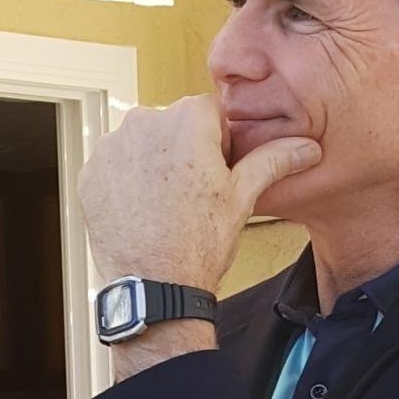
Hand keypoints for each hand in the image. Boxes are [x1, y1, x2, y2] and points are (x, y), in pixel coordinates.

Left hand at [77, 94, 320, 378]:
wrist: (153, 288)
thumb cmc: (198, 243)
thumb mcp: (243, 196)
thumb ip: (274, 160)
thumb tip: (307, 147)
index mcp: (186, 119)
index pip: (212, 111)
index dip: (222, 141)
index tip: (221, 169)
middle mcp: (143, 121)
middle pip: (176, 123)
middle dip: (188, 148)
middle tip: (198, 190)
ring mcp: (111, 148)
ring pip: (146, 142)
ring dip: (158, 161)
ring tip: (170, 202)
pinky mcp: (91, 173)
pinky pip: (118, 163)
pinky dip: (131, 179)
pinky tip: (146, 208)